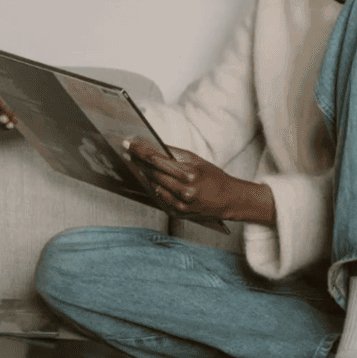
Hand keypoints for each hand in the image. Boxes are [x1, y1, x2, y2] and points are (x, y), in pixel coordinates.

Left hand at [122, 139, 275, 225]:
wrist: (228, 200)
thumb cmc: (213, 177)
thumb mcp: (196, 160)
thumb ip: (174, 154)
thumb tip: (153, 146)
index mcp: (189, 174)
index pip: (157, 160)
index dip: (140, 150)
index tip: (129, 143)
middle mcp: (184, 191)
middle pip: (152, 173)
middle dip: (138, 161)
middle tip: (128, 151)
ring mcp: (180, 204)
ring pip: (153, 185)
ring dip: (145, 174)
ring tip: (138, 164)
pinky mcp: (177, 213)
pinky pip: (159, 197)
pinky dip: (155, 187)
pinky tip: (152, 179)